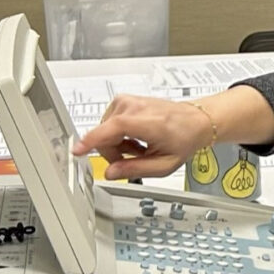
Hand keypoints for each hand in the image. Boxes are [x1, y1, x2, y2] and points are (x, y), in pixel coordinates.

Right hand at [71, 95, 211, 179]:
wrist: (196, 120)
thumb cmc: (184, 139)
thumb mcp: (164, 165)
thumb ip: (135, 170)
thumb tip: (111, 173)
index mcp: (149, 123)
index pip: (112, 128)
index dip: (92, 141)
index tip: (77, 150)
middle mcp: (136, 107)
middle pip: (105, 135)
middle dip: (115, 152)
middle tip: (138, 156)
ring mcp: (129, 101)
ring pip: (105, 130)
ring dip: (119, 143)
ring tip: (141, 146)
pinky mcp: (124, 100)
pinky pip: (110, 123)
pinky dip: (120, 134)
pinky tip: (137, 137)